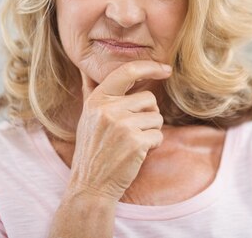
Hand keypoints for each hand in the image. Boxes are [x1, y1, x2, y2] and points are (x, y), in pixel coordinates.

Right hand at [67, 60, 171, 201]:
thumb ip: (90, 92)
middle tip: (132, 131)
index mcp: (97, 99)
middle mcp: (107, 109)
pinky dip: (153, 145)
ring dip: (151, 131)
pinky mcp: (135, 142)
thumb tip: (85, 70)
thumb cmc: (92, 149)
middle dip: (148, 114)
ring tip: (132, 142)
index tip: (166, 69)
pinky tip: (136, 153)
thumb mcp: (86, 117)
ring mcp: (121, 125)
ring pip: (157, 117)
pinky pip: (159, 135)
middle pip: (149, 98)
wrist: (90, 185)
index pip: (127, 71)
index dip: (150, 67)